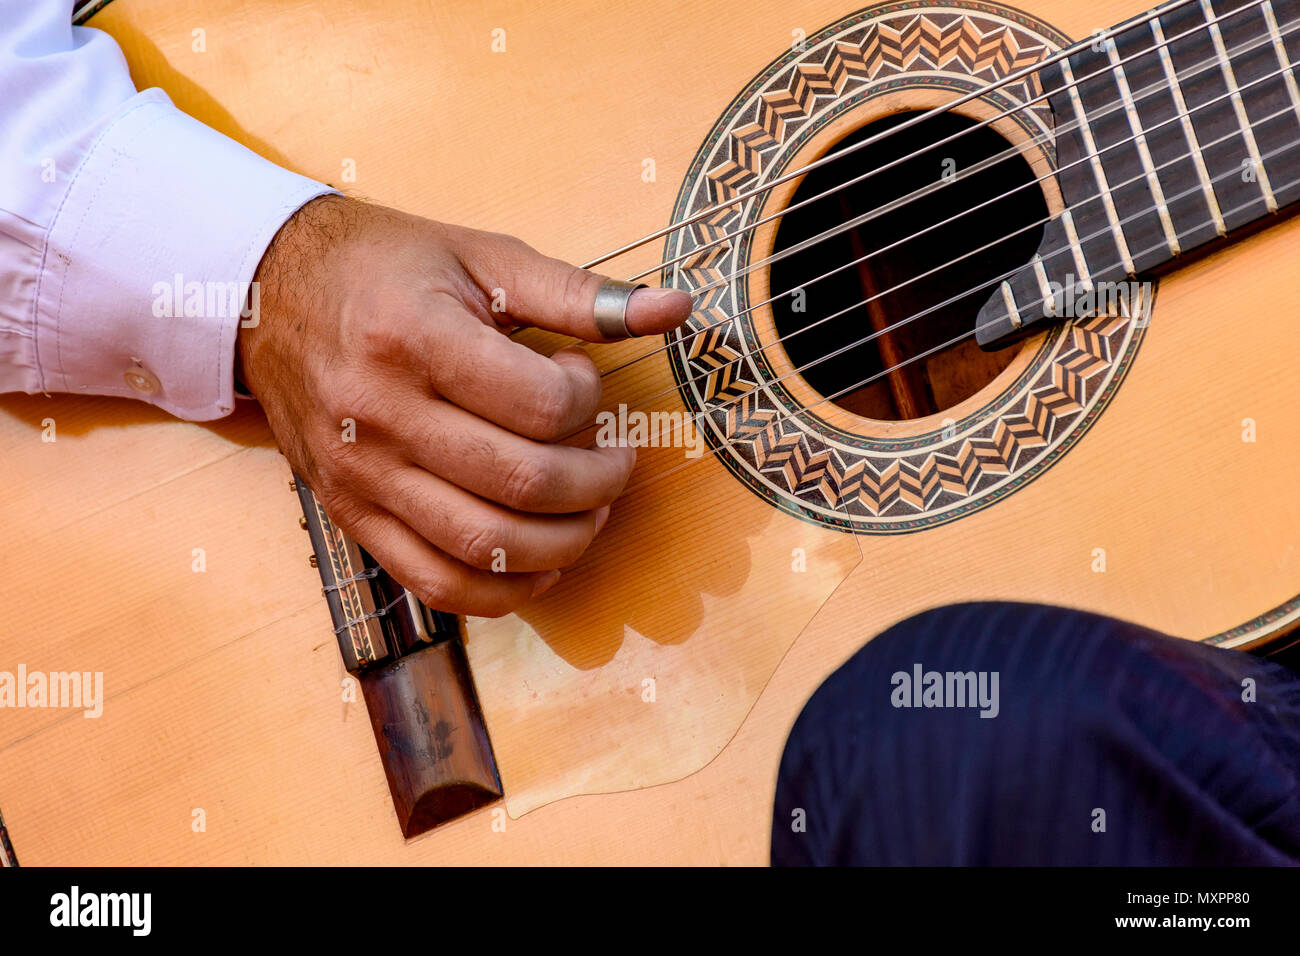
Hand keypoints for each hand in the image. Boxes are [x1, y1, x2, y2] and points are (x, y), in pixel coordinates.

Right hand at [236, 195, 691, 615]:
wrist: (267, 295)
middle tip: (615, 458)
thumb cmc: (386, 269)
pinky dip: (505, 591)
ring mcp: (362, 476)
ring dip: (565, 541)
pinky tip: (541, 561)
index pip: (539, 406)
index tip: (581, 380)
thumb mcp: (481, 259)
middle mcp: (380, 415)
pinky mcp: (352, 517)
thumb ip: (579, 292)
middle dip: (599, 482)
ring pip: (486, 547)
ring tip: (589, 508)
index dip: (588, 402)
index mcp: (414, 337)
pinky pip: (438, 586)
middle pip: (523, 484)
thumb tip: (674, 311)